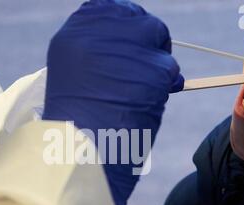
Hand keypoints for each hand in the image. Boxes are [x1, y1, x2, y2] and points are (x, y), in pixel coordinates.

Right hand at [43, 0, 183, 204]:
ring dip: (155, 68)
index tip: (131, 46)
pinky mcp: (152, 67)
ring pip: (158, 43)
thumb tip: (135, 45)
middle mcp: (100, 31)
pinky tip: (143, 104)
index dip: (127, 29)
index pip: (112, 9)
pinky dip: (163, 87)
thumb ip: (100, 50)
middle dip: (147, 44)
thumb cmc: (76, 120)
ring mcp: (128, 46)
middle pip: (141, 21)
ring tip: (135, 95)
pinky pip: (169, 70)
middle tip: (142, 71)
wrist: (81, 151)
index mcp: (76, 31)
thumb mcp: (75, 73)